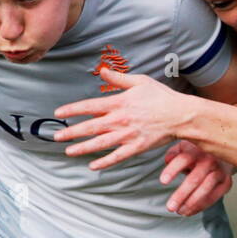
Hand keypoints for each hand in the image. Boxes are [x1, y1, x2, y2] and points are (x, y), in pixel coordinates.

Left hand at [54, 66, 194, 169]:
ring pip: (100, 143)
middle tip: (56, 136)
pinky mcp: (136, 147)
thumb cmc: (161, 96)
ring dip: (83, 148)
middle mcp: (120, 120)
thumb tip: (102, 71)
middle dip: (71, 132)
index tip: (59, 113)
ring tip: (69, 151)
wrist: (179, 115)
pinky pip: (117, 156)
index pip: (89, 106)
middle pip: (90, 127)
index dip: (72, 109)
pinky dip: (104, 162)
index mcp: (119, 102)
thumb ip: (118, 78)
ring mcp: (127, 135)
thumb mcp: (139, 81)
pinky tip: (93, 166)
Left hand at [161, 141, 233, 215]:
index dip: (173, 170)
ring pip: (205, 190)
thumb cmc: (197, 152)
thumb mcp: (184, 148)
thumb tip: (167, 159)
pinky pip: (213, 198)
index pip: (184, 159)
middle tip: (170, 207)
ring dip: (191, 203)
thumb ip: (173, 152)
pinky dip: (200, 207)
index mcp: (197, 150)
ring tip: (179, 212)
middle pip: (194, 179)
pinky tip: (189, 212)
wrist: (223, 153)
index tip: (162, 181)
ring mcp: (220, 172)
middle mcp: (210, 160)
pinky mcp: (226, 183)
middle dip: (181, 194)